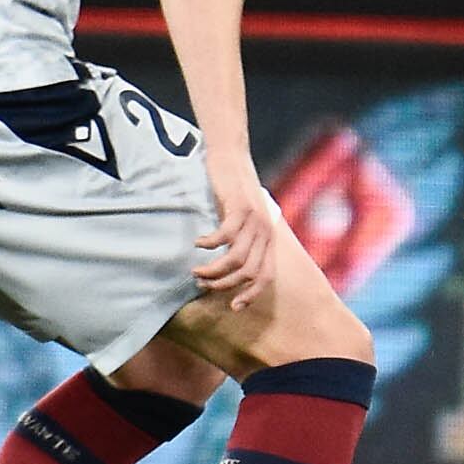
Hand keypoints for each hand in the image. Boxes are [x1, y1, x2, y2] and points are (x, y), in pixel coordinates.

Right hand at [192, 166, 285, 310]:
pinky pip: (225, 236)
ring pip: (236, 258)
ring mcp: (254, 219)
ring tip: (195, 270)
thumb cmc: (232, 192)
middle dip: (224, 285)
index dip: (250, 295)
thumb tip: (227, 270)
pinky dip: (209, 244)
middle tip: (202, 283)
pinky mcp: (240, 207)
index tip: (232, 307)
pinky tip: (197, 242)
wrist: (231, 157)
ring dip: (213, 269)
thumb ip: (240, 242)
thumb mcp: (241, 220)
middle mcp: (265, 231)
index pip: (265, 276)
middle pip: (248, 272)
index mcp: (268, 239)